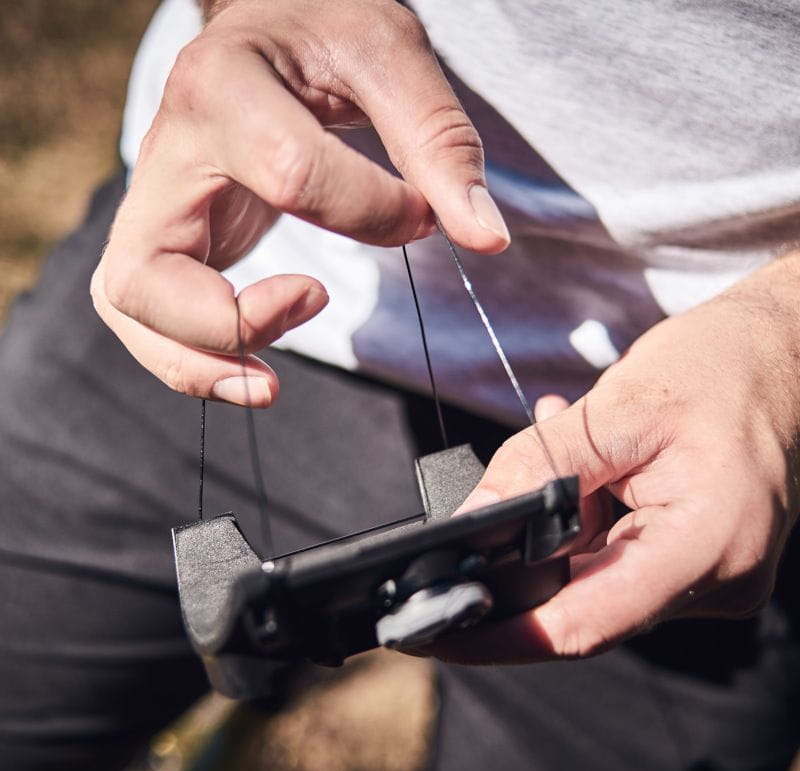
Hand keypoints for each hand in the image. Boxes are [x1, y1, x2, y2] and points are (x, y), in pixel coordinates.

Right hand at [91, 0, 508, 405]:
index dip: (373, 213)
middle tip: (315, 301)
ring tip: (269, 383)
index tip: (422, 214)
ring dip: (196, 362)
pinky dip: (191, 357)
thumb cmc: (326, 31)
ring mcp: (156, 199)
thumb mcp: (389, 56)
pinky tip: (252, 364)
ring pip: (131, 306)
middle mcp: (167, 150)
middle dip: (232, 322)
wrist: (272, 24)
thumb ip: (437, 142)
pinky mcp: (166, 233)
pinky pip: (146, 315)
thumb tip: (485, 237)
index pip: (292, 177)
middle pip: (150, 272)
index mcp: (222, 88)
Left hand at [428, 255, 799, 663]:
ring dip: (557, 526)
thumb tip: (473, 520)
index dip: (506, 635)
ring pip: (596, 576)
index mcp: (707, 543)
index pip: (588, 621)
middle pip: (585, 603)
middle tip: (469, 534)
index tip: (443, 634)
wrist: (781, 354)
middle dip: (520, 568)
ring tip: (555, 449)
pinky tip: (583, 467)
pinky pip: (617, 555)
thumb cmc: (718, 368)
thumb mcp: (620, 406)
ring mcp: (709, 573)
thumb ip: (541, 465)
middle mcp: (716, 577)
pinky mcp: (696, 558)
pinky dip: (584, 519)